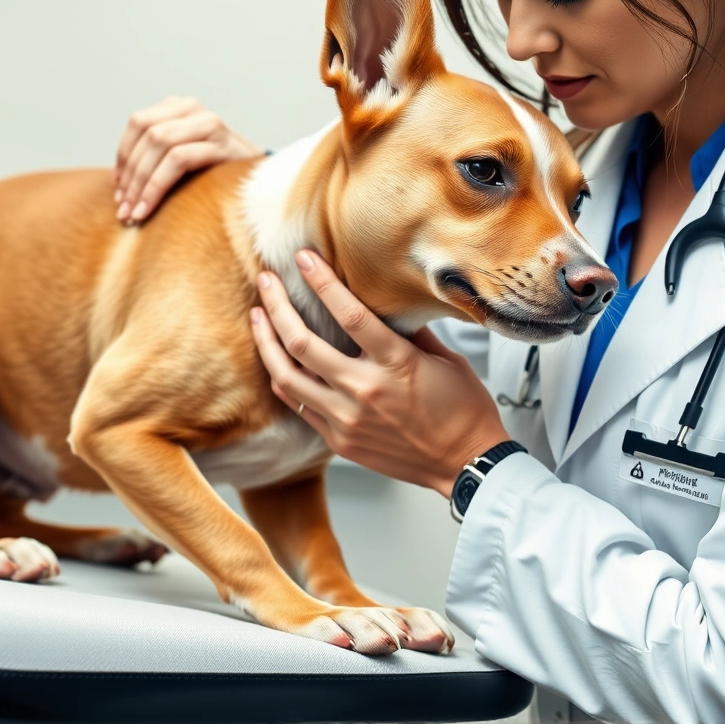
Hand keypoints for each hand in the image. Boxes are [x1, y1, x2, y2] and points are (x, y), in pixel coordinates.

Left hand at [113, 96, 260, 223]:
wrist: (262, 185)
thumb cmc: (216, 177)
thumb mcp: (182, 159)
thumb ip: (155, 158)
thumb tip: (118, 183)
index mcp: (181, 108)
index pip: (139, 122)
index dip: (123, 156)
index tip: (118, 189)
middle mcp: (195, 109)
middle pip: (146, 132)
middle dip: (130, 174)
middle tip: (123, 208)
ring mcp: (211, 124)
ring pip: (159, 142)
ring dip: (140, 182)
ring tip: (133, 213)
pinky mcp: (222, 145)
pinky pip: (178, 159)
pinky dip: (155, 187)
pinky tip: (148, 210)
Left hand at [250, 250, 511, 495]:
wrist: (466, 465)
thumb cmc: (463, 411)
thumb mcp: (446, 360)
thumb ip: (411, 332)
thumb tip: (385, 304)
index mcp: (396, 363)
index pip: (349, 314)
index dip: (321, 282)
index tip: (304, 258)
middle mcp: (365, 390)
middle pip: (302, 343)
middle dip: (277, 306)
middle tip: (267, 281)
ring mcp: (347, 419)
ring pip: (287, 377)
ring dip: (267, 343)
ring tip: (258, 317)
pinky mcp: (339, 441)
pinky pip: (298, 406)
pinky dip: (284, 379)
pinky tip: (276, 359)